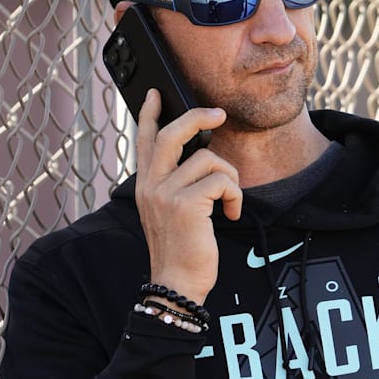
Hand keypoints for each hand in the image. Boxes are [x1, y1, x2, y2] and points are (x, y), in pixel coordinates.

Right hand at [134, 89, 241, 303]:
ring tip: (229, 202)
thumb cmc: (181, 250)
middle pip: (172, 134)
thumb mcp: (170, 213)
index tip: (155, 94)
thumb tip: (201, 159)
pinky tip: (230, 215)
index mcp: (145, 186)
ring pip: (209, 160)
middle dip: (197, 117)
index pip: (144, 141)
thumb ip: (176, 186)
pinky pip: (222, 181)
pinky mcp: (186, 204)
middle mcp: (150, 186)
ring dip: (230, 179)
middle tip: (219, 115)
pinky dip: (234, 196)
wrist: (176, 284)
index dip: (149, 114)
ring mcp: (165, 193)